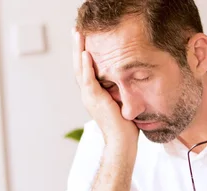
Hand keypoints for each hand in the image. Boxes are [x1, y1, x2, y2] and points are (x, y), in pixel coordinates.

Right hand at [72, 29, 138, 150]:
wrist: (122, 143)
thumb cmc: (126, 128)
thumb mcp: (123, 103)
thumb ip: (121, 91)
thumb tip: (130, 80)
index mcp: (94, 95)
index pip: (87, 70)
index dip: (84, 54)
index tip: (85, 39)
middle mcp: (88, 95)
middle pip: (79, 66)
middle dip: (77, 47)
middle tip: (76, 30)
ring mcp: (89, 97)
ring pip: (80, 69)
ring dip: (78, 50)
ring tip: (77, 34)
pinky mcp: (95, 99)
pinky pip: (88, 79)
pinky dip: (86, 66)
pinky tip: (86, 53)